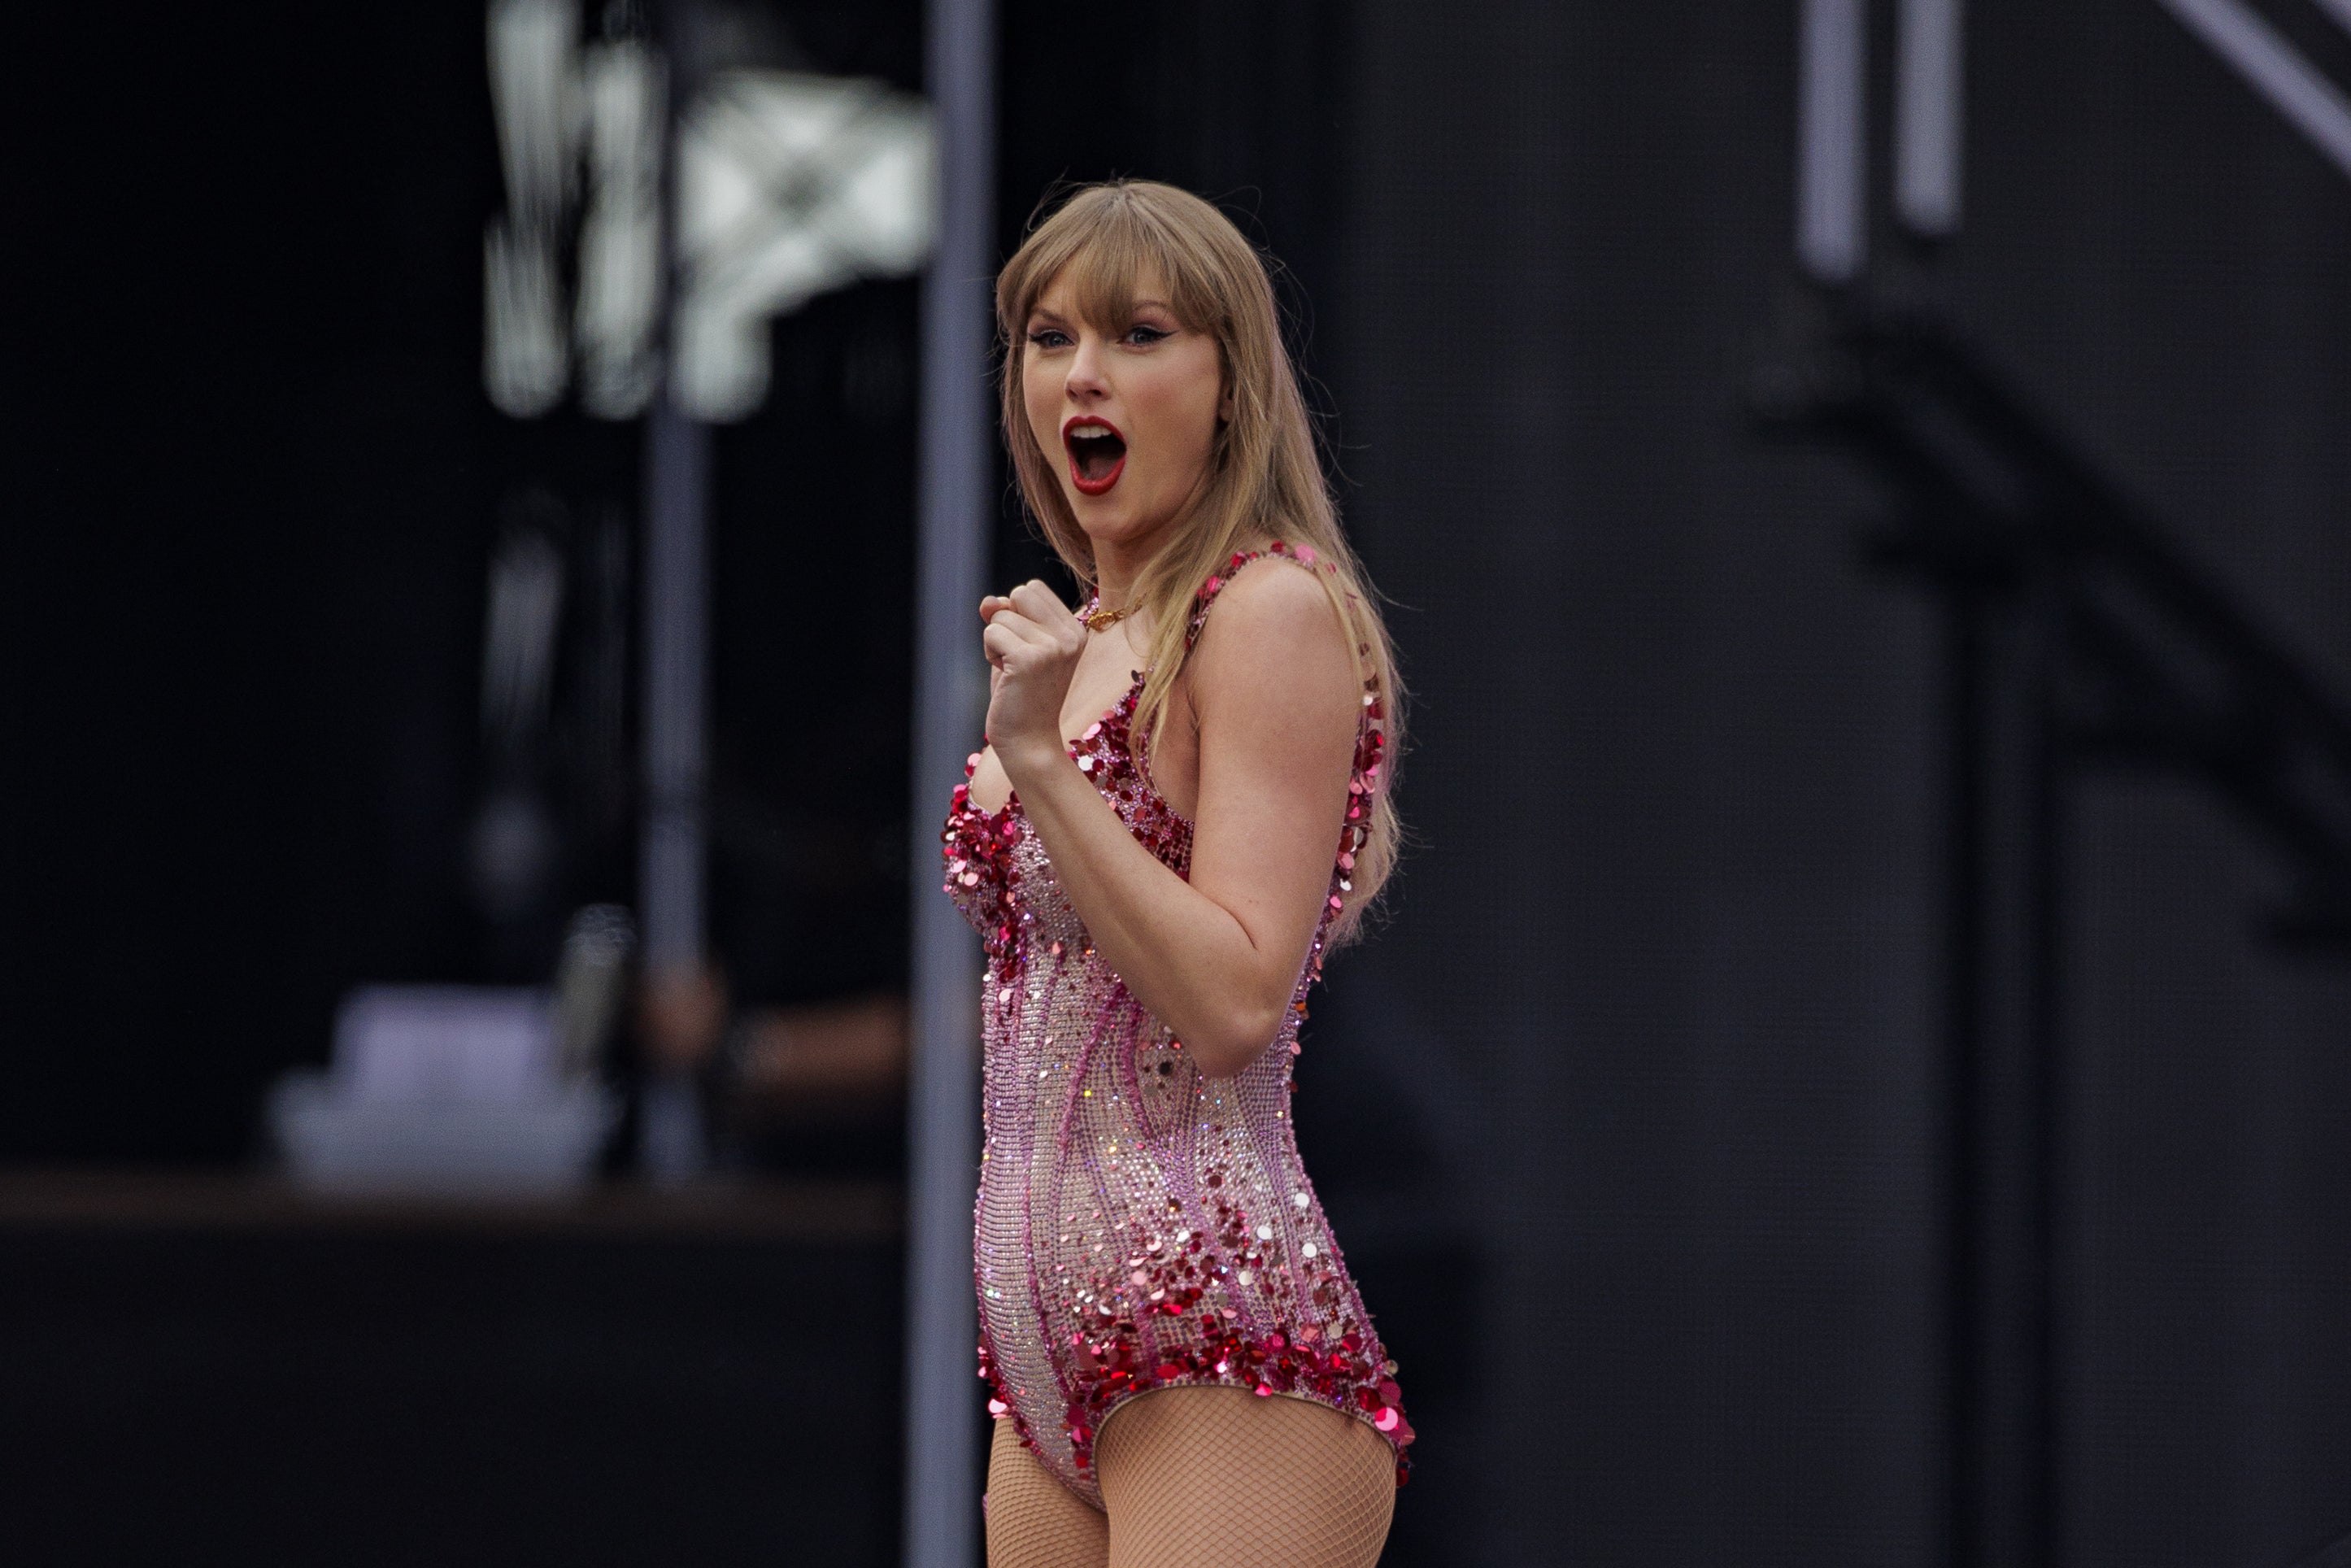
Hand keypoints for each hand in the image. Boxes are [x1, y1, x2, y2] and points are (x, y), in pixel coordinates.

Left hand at [979, 579, 1085, 777]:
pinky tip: (1007, 678)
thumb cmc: (1022, 695)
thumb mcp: (1017, 647)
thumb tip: (988, 601)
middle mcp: (1070, 636)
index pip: (1033, 588)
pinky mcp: (1030, 659)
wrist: (1030, 741)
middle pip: (1019, 593)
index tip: (1027, 648)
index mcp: (1076, 630)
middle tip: (1018, 659)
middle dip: (1007, 622)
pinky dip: (990, 654)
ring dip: (996, 644)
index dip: (1017, 613)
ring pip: (1001, 616)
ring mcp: (1053, 647)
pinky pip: (991, 633)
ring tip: (1014, 673)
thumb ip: (1007, 617)